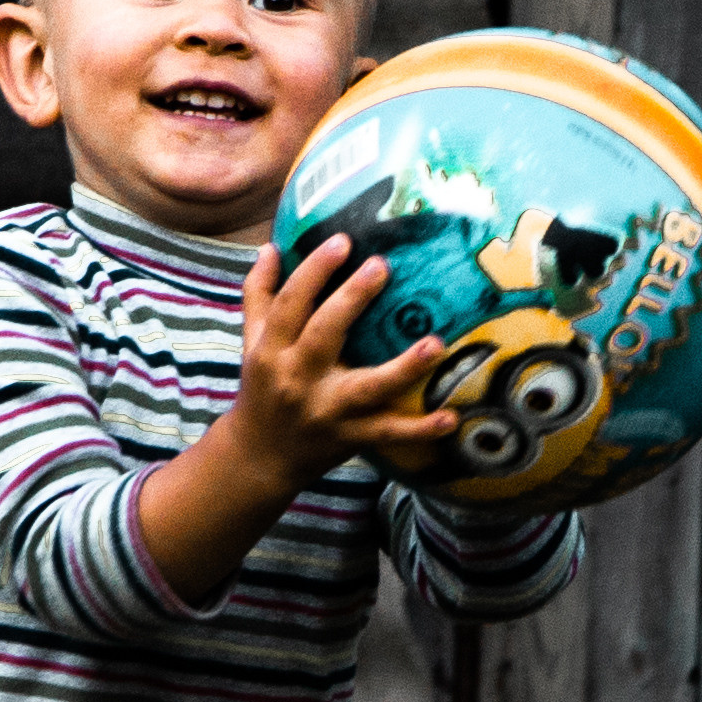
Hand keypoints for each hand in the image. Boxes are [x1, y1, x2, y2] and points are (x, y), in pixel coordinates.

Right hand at [226, 236, 458, 490]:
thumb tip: (270, 248)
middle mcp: (297, 379)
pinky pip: (388, 434)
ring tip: (435, 344)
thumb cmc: (261, 391)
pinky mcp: (349, 439)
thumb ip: (259, 297)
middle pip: (323, 335)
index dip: (314, 271)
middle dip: (351, 300)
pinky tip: (451, 418)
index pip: (290, 304)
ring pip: (366, 388)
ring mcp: (326, 411)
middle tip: (382, 265)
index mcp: (272, 351)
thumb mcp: (251, 345)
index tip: (342, 241)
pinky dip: (420, 429)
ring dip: (403, 368)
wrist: (257, 460)